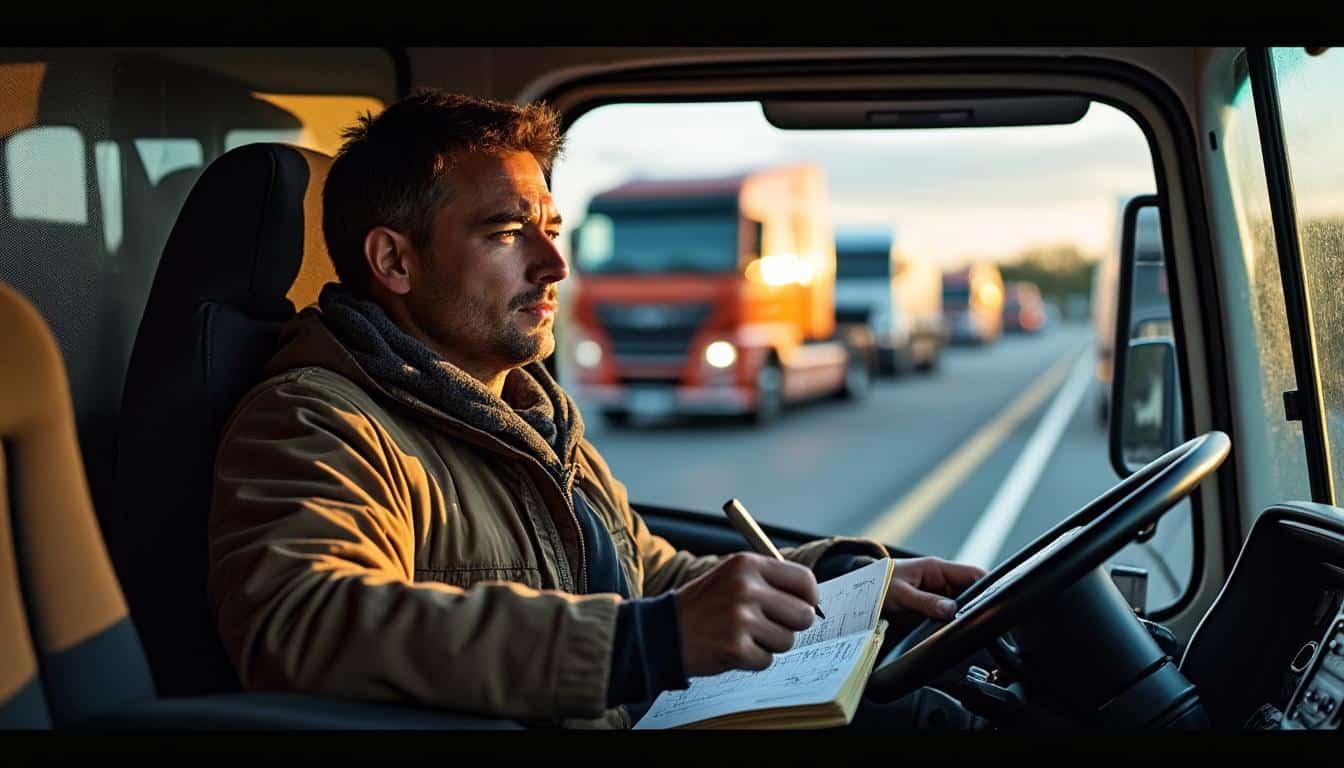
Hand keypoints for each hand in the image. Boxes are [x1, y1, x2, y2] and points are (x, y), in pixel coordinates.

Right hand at [673, 552, 818, 677]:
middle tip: (771, 626)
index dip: (809, 598)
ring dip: (770, 644)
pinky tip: (733, 648)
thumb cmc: (703, 605)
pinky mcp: (735, 648)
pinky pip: (767, 660)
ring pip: (787, 641)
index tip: (803, 606)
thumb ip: (768, 582)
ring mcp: (741, 618)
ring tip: (745, 635)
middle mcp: (746, 588)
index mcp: (747, 564)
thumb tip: (810, 599)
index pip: (804, 580)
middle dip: (792, 625)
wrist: (664, 631)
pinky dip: (753, 660)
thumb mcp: (732, 576)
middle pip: (803, 614)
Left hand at [882, 556, 985, 630]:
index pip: (972, 574)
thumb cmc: (879, 584)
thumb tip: (951, 610)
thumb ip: (926, 602)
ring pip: (962, 604)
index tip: (994, 603)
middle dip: (977, 605)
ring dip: (964, 615)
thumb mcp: (901, 594)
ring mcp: (938, 594)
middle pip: (971, 592)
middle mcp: (941, 580)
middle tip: (979, 622)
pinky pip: (949, 613)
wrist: (860, 592)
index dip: (988, 586)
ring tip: (968, 628)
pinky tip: (955, 631)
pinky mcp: (932, 607)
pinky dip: (954, 621)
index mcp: (937, 568)